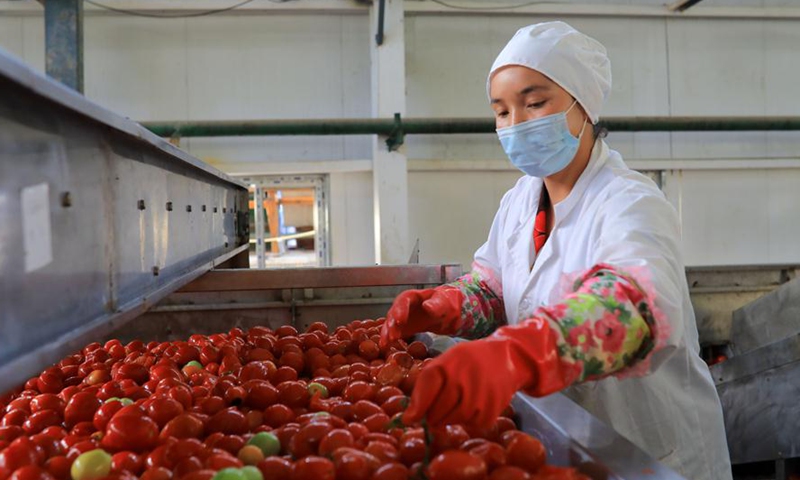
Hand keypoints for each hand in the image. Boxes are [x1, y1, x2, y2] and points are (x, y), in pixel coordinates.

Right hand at [379, 286, 463, 347]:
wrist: (450, 313)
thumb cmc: (448, 304)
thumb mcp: (446, 303)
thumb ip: (437, 305)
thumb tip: (426, 306)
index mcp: (415, 296)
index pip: (404, 300)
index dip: (401, 310)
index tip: (399, 320)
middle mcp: (405, 306)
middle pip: (394, 312)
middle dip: (392, 324)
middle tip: (392, 335)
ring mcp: (403, 317)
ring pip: (391, 323)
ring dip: (388, 332)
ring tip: (386, 343)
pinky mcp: (404, 328)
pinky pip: (394, 332)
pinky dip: (389, 338)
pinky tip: (385, 346)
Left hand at [402, 317, 569, 428]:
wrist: (505, 357)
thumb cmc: (467, 361)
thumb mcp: (445, 362)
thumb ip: (425, 386)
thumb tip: (409, 419)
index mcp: (447, 364)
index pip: (426, 390)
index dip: (416, 408)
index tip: (409, 420)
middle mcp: (463, 379)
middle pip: (437, 412)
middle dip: (432, 417)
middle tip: (434, 414)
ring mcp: (479, 395)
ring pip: (454, 420)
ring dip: (450, 418)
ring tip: (456, 405)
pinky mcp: (493, 408)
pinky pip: (473, 424)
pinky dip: (470, 420)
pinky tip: (474, 405)